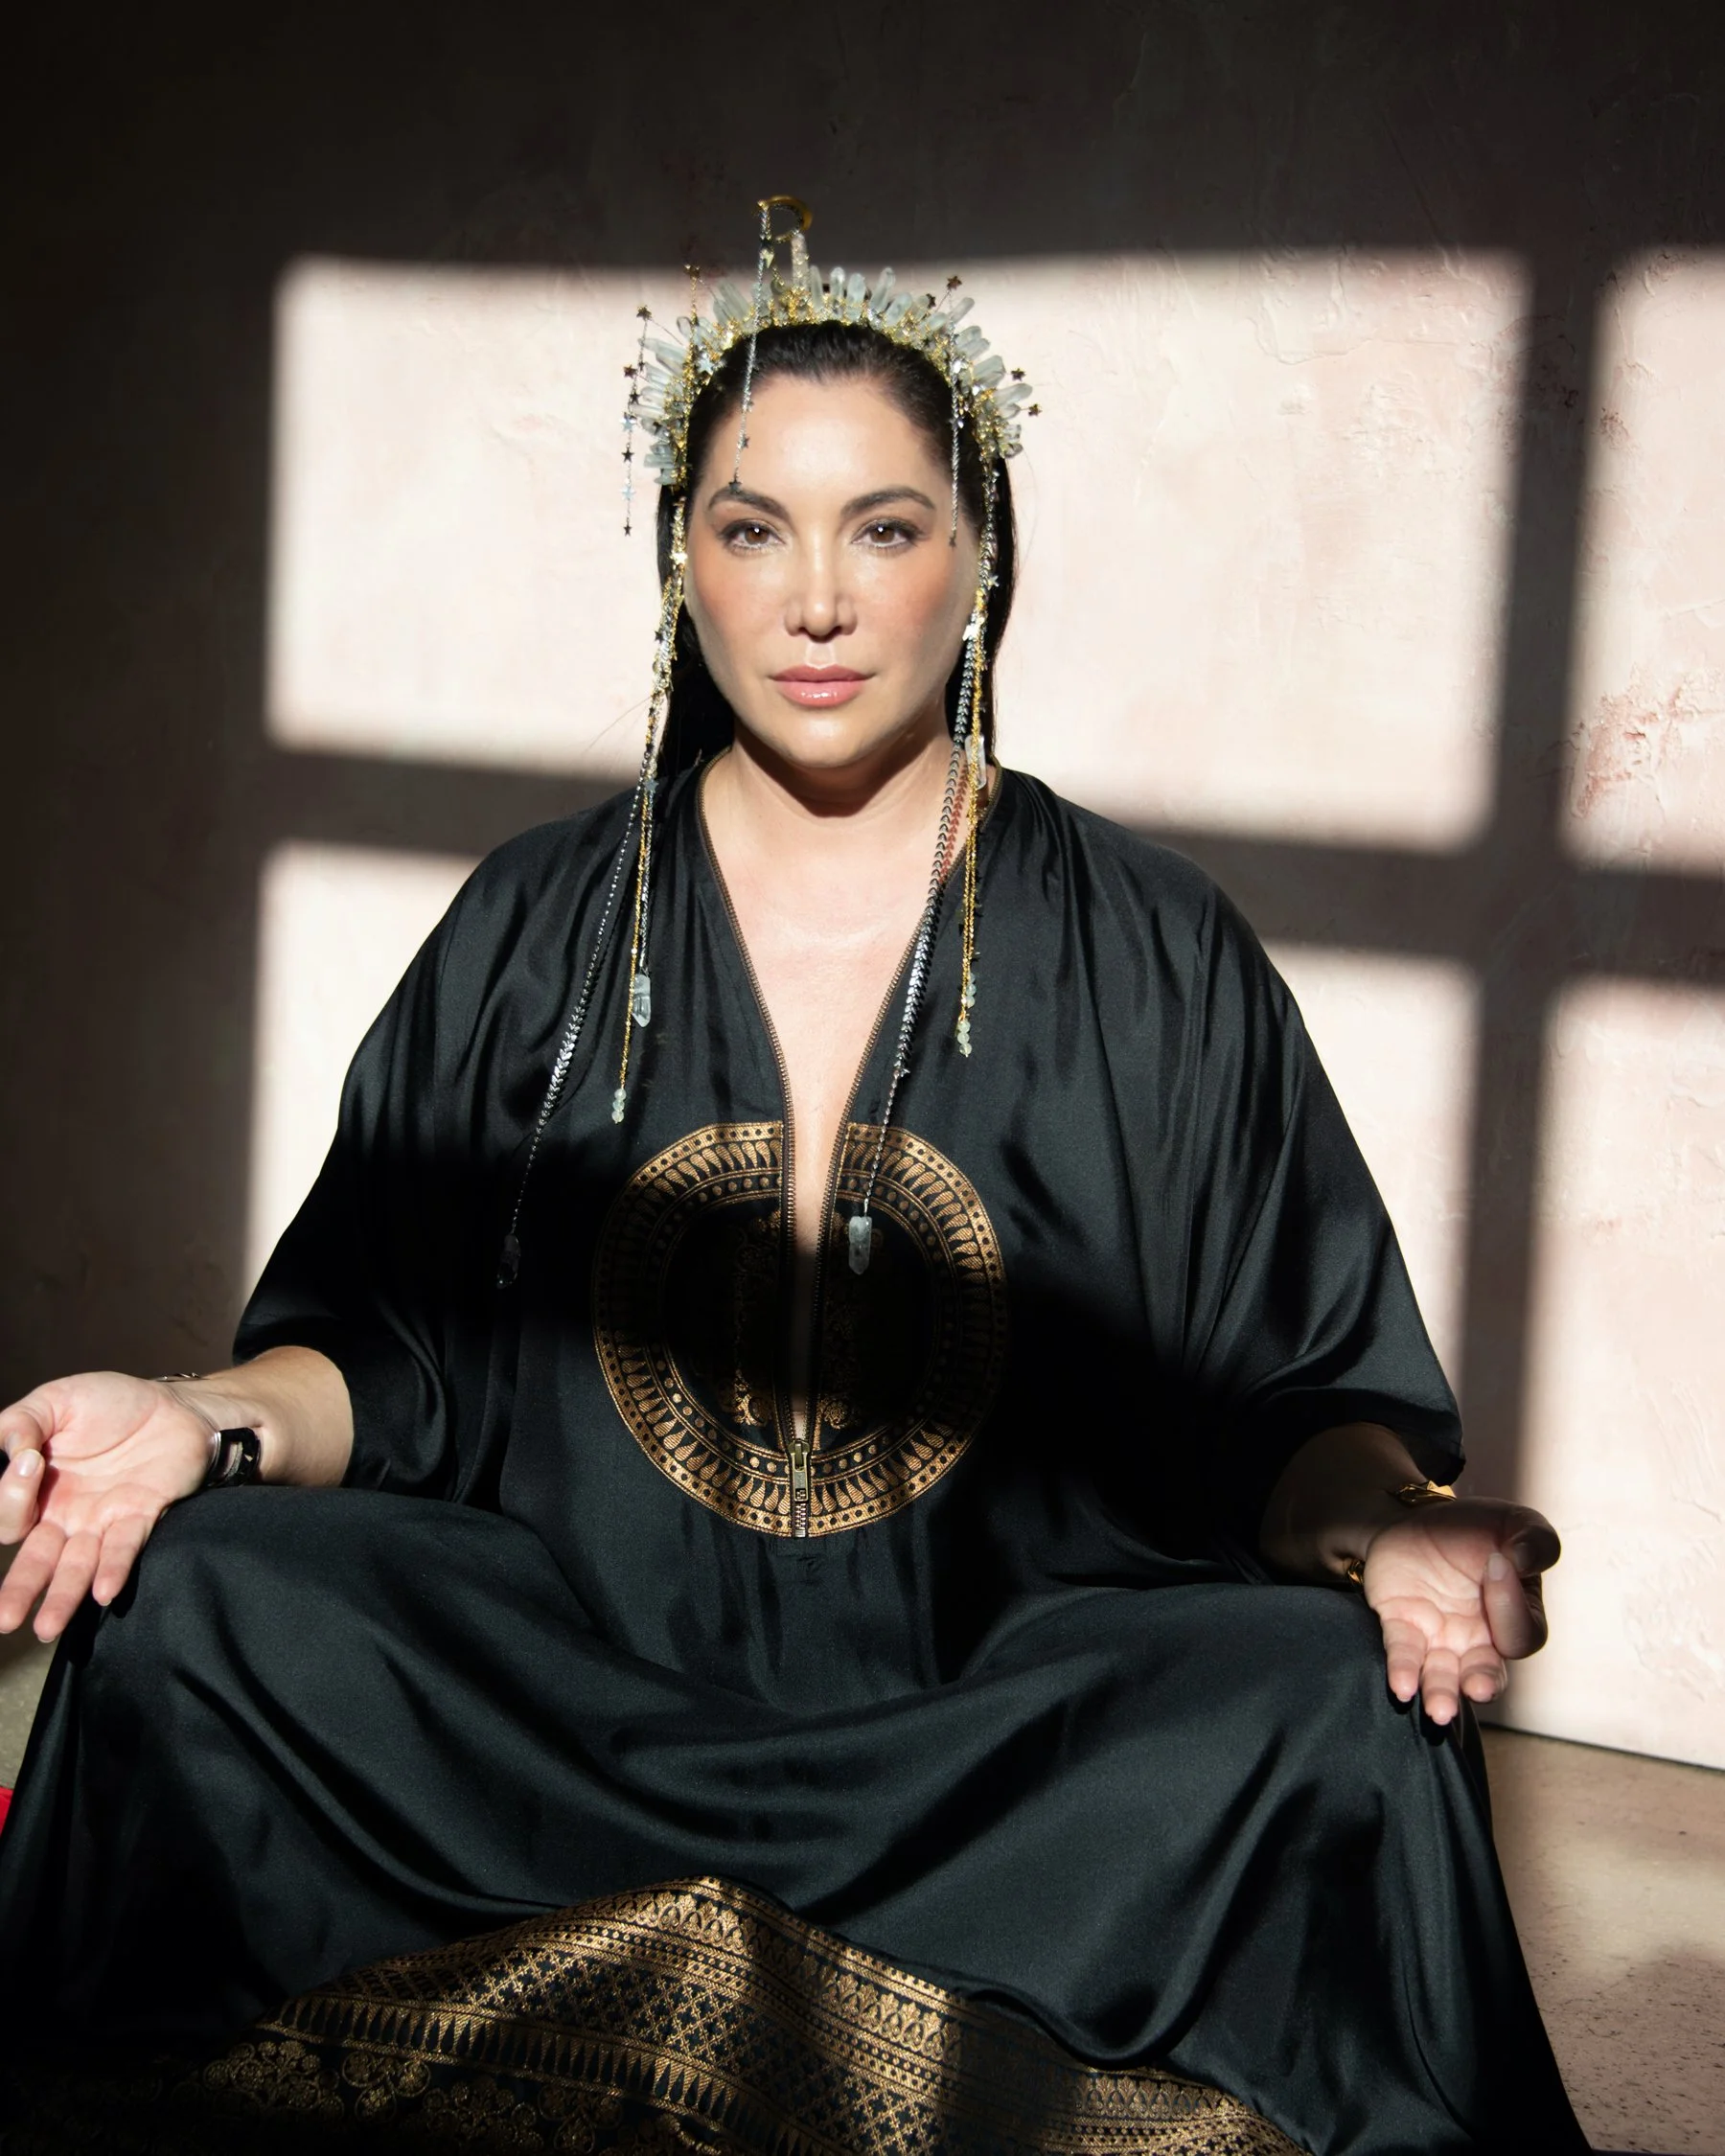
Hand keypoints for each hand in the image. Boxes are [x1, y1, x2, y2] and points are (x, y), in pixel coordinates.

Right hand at [0, 1372, 214, 1641]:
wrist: (175, 1405)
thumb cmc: (112, 1403)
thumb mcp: (57, 1400)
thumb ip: (23, 1423)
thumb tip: (11, 1452)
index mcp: (38, 1491)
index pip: (11, 1514)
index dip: (12, 1495)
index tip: (30, 1461)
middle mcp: (66, 1515)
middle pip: (37, 1559)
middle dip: (20, 1589)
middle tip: (5, 1620)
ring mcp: (103, 1520)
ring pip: (77, 1566)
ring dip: (63, 1596)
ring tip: (45, 1629)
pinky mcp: (142, 1516)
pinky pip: (124, 1547)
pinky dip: (113, 1568)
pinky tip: (102, 1592)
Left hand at [1361, 1498, 1558, 1725]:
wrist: (1416, 1517)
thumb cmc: (1476, 1528)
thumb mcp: (1515, 1523)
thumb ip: (1536, 1541)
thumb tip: (1526, 1561)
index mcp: (1515, 1617)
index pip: (1522, 1632)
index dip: (1511, 1607)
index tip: (1495, 1565)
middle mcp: (1480, 1639)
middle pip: (1485, 1673)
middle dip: (1481, 1684)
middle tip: (1477, 1689)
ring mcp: (1439, 1637)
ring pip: (1443, 1675)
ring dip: (1441, 1692)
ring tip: (1437, 1710)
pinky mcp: (1401, 1627)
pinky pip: (1403, 1654)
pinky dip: (1403, 1670)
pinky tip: (1402, 1687)